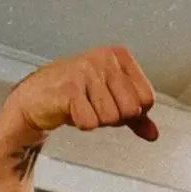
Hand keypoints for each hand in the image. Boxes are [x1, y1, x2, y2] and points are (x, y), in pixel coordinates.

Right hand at [4, 46, 158, 140]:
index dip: (132, 111)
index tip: (112, 103)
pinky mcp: (68, 88)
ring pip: (111, 118)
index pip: (147, 98)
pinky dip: (81, 123)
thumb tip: (153, 134)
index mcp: (119, 56)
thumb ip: (136, 117)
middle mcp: (104, 59)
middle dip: (115, 117)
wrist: (36, 97)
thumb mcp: (111, 100)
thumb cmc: (76, 94)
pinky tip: (71, 110)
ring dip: (96, 120)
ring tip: (82, 106)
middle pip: (131, 109)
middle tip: (95, 106)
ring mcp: (85, 71)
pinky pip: (90, 122)